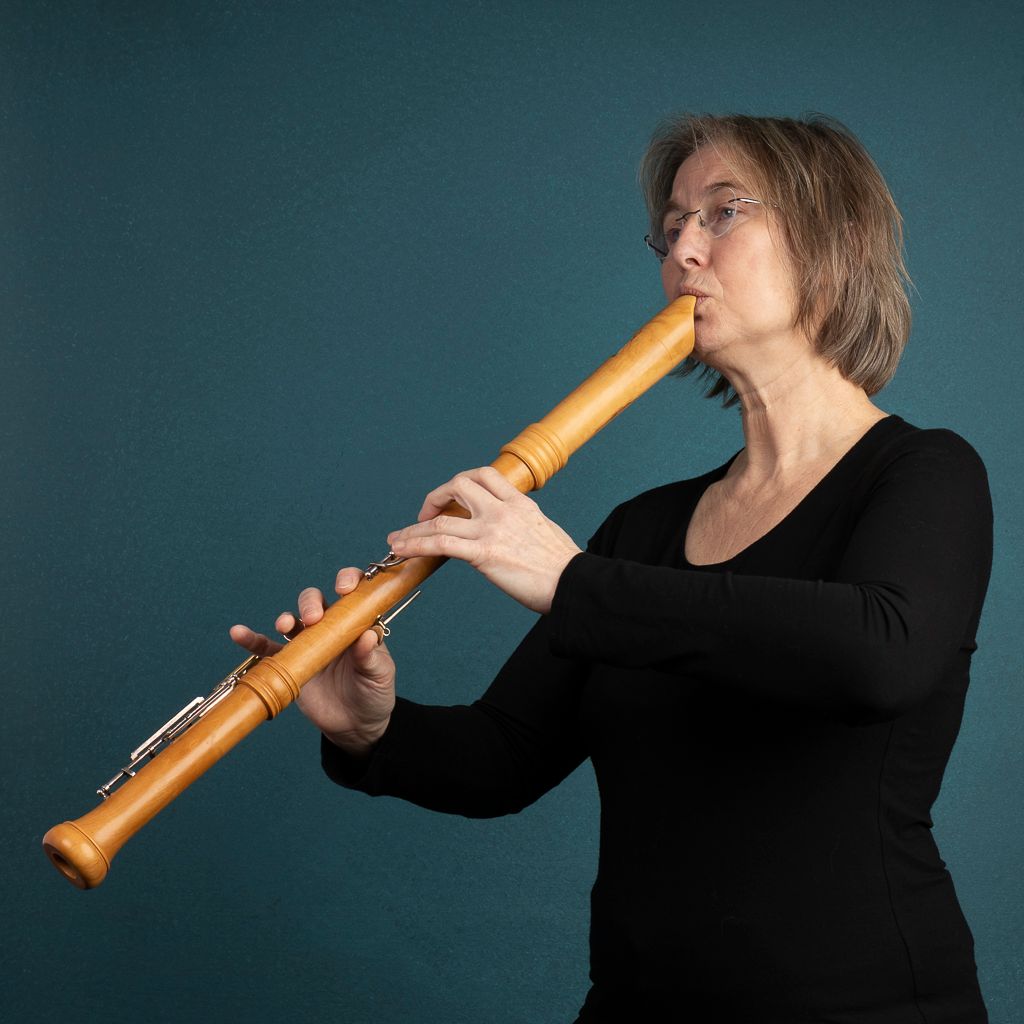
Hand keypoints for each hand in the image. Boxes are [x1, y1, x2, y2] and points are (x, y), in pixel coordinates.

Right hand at [229, 568, 394, 755]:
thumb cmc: (374, 693)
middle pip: (316, 602)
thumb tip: (368, 636)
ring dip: (286, 618)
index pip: (352, 593)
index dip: (348, 581)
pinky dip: (253, 640)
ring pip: (293, 621)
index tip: (343, 588)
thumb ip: (372, 655)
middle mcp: (331, 628)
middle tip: (313, 618)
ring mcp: (309, 644)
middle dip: (311, 603)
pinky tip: (239, 634)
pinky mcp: (291, 664)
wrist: (355, 725)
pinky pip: (268, 649)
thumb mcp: (380, 674)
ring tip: (285, 624)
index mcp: (356, 624)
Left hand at [386, 466, 581, 613]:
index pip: (484, 476)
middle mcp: (503, 510)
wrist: (575, 584)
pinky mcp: (485, 554)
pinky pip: (441, 544)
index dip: (460, 483)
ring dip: (413, 530)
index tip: (450, 499)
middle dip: (434, 498)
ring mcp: (492, 530)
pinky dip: (416, 545)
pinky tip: (402, 551)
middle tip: (424, 516)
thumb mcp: (544, 530)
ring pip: (441, 519)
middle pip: (458, 485)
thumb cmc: (563, 567)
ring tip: (397, 540)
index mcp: (520, 503)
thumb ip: (522, 523)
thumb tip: (510, 530)